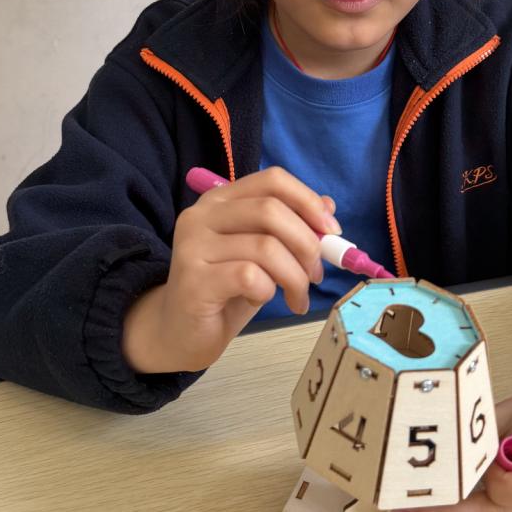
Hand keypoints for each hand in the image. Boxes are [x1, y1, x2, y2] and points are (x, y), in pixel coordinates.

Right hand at [122, 167, 339, 373]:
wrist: (179, 331)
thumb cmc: (225, 290)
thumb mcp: (264, 256)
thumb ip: (290, 228)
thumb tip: (328, 205)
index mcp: (221, 200)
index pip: (272, 180)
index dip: (308, 201)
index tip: (332, 231)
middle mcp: (202, 215)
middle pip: (271, 211)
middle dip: (307, 244)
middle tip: (315, 275)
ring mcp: (193, 246)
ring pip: (266, 247)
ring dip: (295, 277)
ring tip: (297, 297)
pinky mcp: (193, 280)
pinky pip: (250, 276)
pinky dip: (269, 291)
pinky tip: (264, 301)